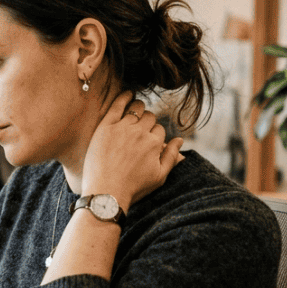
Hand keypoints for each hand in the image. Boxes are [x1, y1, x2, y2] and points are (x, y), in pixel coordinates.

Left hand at [81, 92, 183, 211]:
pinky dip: (124, 97)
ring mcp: (122, 128)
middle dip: (147, 122)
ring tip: (136, 110)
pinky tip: (128, 94)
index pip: (159, 130)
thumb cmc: (133, 188)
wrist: (106, 193)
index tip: (148, 141)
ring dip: (138, 109)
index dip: (154, 135)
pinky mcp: (105, 127)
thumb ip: (171, 157)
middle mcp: (140, 133)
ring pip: (136, 110)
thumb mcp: (159, 177)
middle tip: (140, 128)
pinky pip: (117, 105)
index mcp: (155, 144)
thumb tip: (180, 140)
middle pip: (149, 118)